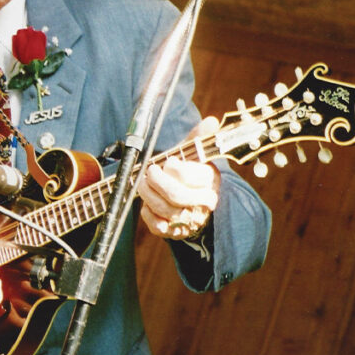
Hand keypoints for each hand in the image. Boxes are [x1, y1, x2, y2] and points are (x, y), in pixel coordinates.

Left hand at [139, 117, 220, 239]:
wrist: (195, 206)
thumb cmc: (190, 176)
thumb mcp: (195, 156)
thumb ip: (198, 139)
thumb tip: (211, 121)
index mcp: (210, 181)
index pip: (190, 176)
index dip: (174, 168)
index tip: (167, 162)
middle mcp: (203, 203)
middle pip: (176, 195)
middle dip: (156, 181)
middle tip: (149, 171)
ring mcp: (190, 220)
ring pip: (164, 209)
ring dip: (148, 194)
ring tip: (143, 182)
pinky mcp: (175, 232)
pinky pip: (157, 225)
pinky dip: (148, 213)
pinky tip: (146, 203)